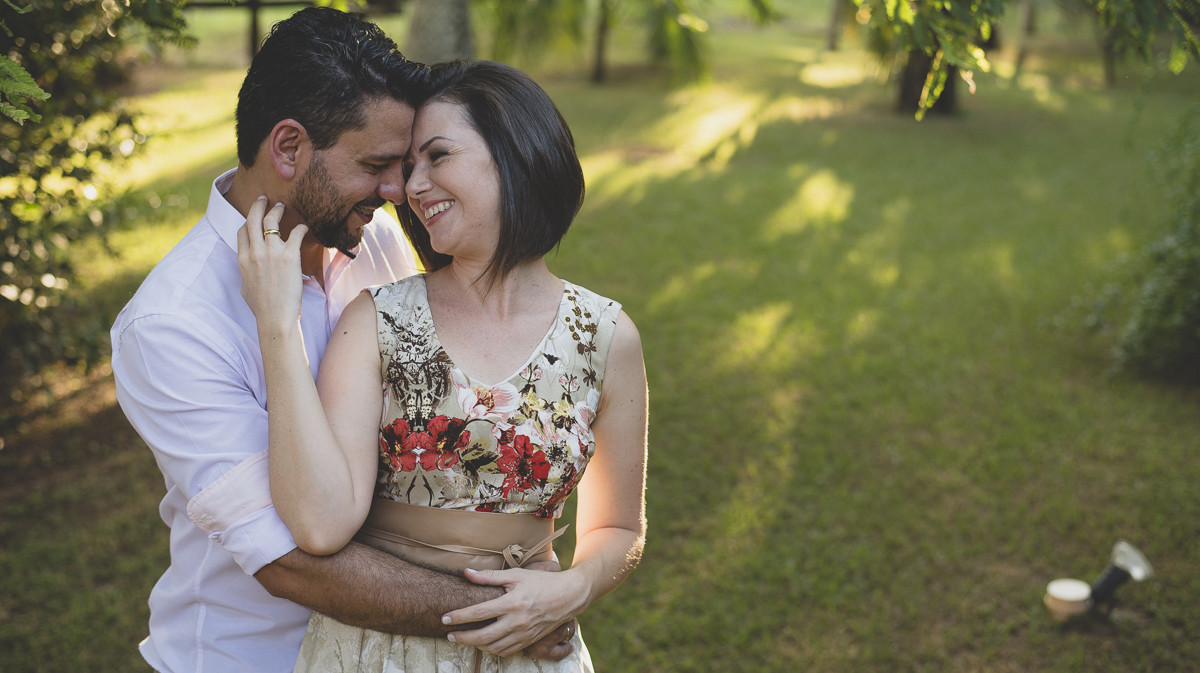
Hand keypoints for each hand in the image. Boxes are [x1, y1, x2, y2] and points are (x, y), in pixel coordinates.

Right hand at [236, 198, 306, 330]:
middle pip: (253, 219)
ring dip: (277, 211)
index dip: (249, 220)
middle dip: (258, 206)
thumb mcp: (245, 287)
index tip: (254, 216)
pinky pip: (295, 233)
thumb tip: (248, 268)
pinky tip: (303, 227)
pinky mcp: (290, 256)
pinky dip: (300, 228)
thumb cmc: (262, 307)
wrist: (275, 318)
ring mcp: (272, 253)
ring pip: (271, 221)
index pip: (242, 231)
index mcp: (242, 259)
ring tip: (282, 207)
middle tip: (264, 199)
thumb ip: (246, 272)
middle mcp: (255, 252)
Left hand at [443, 567, 587, 657]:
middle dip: (462, 638)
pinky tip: (484, 644)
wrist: (568, 596)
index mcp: (512, 603)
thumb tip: (467, 573)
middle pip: (482, 636)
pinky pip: (506, 651)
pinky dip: (492, 650)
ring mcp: (523, 634)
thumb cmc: (541, 582)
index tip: (444, 618)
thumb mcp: (516, 575)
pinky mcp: (529, 641)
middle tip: (449, 635)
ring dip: (475, 646)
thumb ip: (490, 576)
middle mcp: (517, 621)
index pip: (479, 612)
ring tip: (464, 639)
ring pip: (493, 647)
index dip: (459, 616)